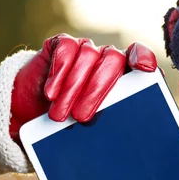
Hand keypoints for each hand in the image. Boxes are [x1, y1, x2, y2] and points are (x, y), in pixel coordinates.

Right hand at [9, 33, 156, 142]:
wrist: (32, 113)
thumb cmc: (69, 122)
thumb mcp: (93, 126)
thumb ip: (111, 121)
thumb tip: (120, 136)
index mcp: (123, 75)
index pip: (140, 57)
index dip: (144, 58)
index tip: (146, 70)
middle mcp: (106, 58)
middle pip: (113, 59)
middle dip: (97, 89)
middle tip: (81, 117)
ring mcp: (85, 48)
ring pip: (88, 55)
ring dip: (72, 88)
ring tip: (59, 115)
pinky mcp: (61, 43)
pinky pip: (66, 48)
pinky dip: (59, 72)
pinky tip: (51, 93)